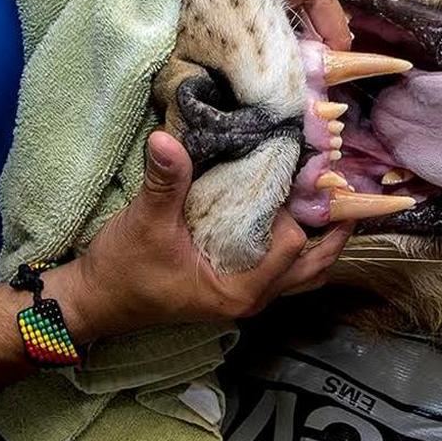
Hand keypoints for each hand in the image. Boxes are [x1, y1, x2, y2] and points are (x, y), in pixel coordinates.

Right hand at [56, 131, 350, 341]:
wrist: (95, 301)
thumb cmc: (123, 270)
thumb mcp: (144, 223)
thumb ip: (165, 182)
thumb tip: (168, 139)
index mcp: (238, 290)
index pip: (290, 246)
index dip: (299, 211)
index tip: (304, 174)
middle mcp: (251, 298)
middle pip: (313, 268)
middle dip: (333, 233)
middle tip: (346, 193)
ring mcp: (245, 295)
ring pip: (302, 274)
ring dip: (320, 242)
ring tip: (330, 204)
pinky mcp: (234, 286)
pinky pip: (283, 270)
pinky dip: (298, 246)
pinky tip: (294, 214)